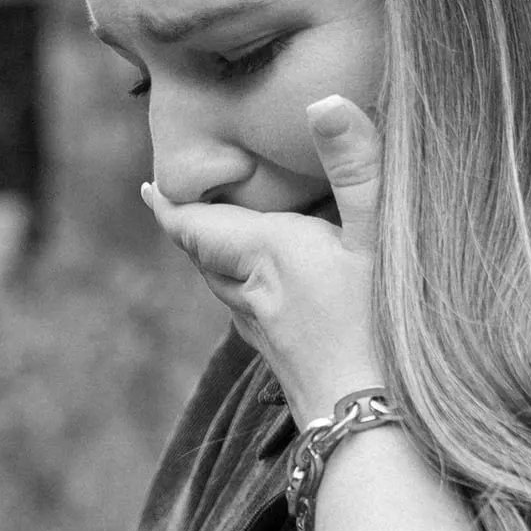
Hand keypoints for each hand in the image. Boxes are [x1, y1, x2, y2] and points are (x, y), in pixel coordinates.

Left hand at [144, 96, 386, 425]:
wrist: (375, 429)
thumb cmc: (383, 329)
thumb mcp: (380, 237)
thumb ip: (357, 167)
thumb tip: (326, 101)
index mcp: (265, 254)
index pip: (198, 225)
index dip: (172, 205)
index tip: (147, 188)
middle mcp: (252, 295)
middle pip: (206, 256)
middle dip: (194, 229)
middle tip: (181, 204)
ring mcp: (267, 335)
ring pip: (225, 289)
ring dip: (217, 261)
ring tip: (219, 239)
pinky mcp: (286, 364)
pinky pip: (251, 314)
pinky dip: (247, 290)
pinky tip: (272, 293)